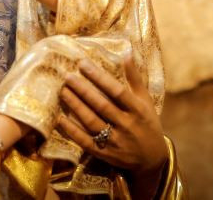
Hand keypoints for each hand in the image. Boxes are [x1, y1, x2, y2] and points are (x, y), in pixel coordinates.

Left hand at [57, 55, 167, 197]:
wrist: (152, 159)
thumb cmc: (147, 122)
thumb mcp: (145, 100)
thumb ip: (134, 78)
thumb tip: (126, 52)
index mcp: (137, 109)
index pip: (116, 91)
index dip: (99, 78)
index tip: (83, 64)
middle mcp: (127, 125)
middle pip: (102, 105)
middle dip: (83, 90)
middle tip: (67, 76)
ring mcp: (116, 141)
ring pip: (92, 122)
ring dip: (76, 106)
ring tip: (62, 91)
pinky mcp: (105, 154)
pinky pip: (85, 142)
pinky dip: (72, 131)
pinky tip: (59, 119)